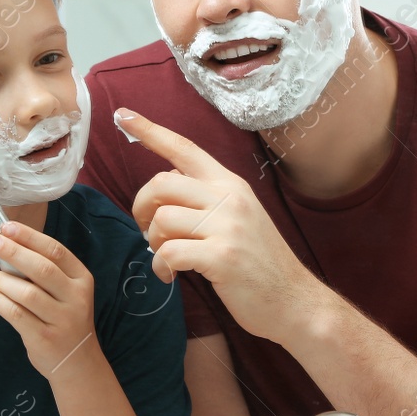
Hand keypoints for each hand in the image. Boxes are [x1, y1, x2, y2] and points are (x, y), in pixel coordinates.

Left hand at [0, 222, 96, 378]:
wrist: (77, 361)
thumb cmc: (65, 318)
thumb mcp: (67, 292)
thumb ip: (45, 272)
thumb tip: (8, 246)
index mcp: (82, 279)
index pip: (56, 251)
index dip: (30, 237)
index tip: (7, 227)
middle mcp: (76, 298)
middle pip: (42, 269)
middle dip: (14, 252)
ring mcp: (62, 319)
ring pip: (27, 293)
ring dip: (3, 280)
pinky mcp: (44, 338)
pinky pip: (16, 315)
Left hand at [118, 108, 331, 344]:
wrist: (293, 300)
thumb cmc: (259, 262)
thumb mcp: (239, 217)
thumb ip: (206, 200)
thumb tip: (164, 195)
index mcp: (230, 184)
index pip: (185, 148)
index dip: (150, 131)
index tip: (123, 116)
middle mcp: (229, 198)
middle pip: (162, 182)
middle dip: (142, 207)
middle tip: (148, 230)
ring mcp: (227, 226)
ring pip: (162, 219)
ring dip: (153, 242)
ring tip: (165, 258)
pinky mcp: (221, 256)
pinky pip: (169, 252)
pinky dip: (161, 267)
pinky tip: (170, 276)